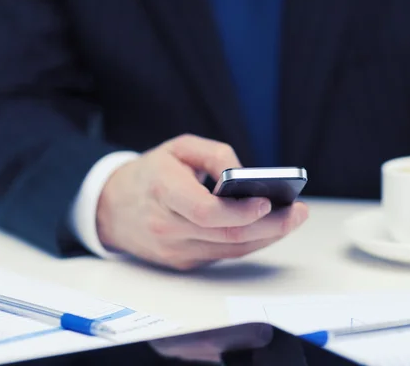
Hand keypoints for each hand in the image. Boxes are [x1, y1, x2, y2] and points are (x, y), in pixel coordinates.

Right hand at [96, 134, 308, 269]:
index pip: (204, 211)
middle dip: (270, 226)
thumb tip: (245, 176)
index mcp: (163, 191)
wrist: (111, 209)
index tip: (268, 202)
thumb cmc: (149, 174)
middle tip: (299, 212)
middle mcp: (168, 227)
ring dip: (267, 236)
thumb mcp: (178, 148)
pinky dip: (249, 241)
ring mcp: (175, 250)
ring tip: (293, 217)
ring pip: (230, 249)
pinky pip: (224, 254)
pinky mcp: (183, 262)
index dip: (239, 211)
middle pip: (226, 235)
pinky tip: (268, 227)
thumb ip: (215, 155)